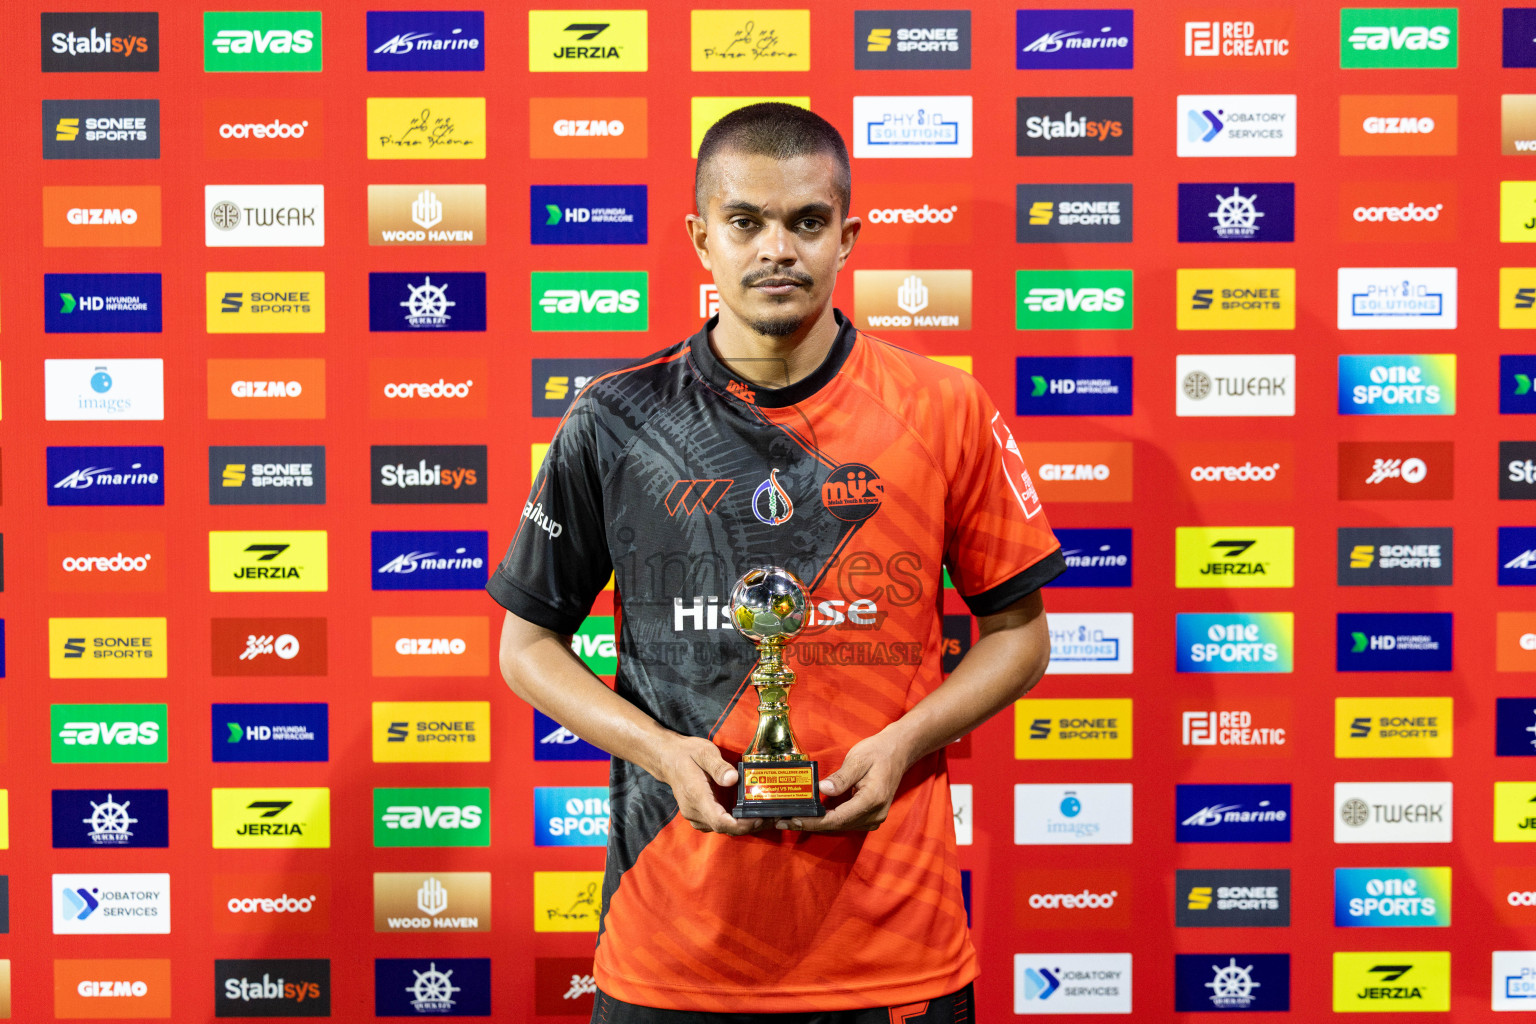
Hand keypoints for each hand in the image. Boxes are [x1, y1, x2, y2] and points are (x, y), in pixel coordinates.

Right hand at [653, 734, 763, 835]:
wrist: (668, 759)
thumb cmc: (687, 754)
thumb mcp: (704, 752)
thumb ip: (718, 766)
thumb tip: (733, 779)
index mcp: (696, 796)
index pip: (719, 821)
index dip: (740, 825)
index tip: (758, 819)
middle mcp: (694, 811)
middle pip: (724, 828)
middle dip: (749, 826)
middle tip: (772, 817)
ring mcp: (695, 816)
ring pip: (722, 828)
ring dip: (744, 826)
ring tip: (765, 816)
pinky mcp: (698, 816)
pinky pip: (718, 824)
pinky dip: (735, 823)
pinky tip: (749, 815)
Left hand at [778, 732, 910, 832]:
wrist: (899, 751)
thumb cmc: (878, 752)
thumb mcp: (858, 759)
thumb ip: (841, 777)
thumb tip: (822, 789)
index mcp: (872, 799)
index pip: (838, 818)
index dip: (814, 822)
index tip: (794, 820)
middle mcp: (875, 814)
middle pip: (837, 826)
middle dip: (810, 824)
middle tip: (783, 821)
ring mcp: (875, 817)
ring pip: (840, 826)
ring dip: (817, 824)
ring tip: (792, 819)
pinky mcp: (871, 816)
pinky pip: (846, 822)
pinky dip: (828, 820)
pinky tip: (811, 815)